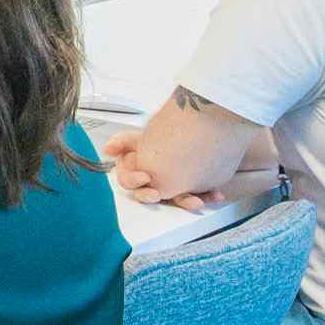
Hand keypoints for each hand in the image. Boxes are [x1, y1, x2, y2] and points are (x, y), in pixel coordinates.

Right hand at [97, 131, 221, 209]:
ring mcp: (177, 180)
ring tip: (195, 202)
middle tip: (156, 195)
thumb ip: (124, 142)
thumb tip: (107, 150)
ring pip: (177, 196)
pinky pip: (199, 194)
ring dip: (184, 201)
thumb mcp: (147, 134)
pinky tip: (217, 195)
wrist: (214, 122)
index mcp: (141, 162)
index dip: (133, 179)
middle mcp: (157, 173)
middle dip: (152, 195)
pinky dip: (207, 195)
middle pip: (149, 191)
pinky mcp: (196, 184)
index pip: (128, 175)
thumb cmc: (179, 125)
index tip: (144, 177)